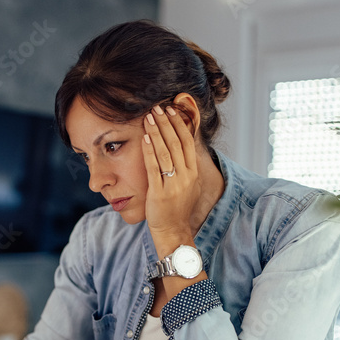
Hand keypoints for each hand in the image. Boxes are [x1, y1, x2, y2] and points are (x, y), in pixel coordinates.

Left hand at [141, 104, 199, 243]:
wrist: (173, 230)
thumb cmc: (177, 207)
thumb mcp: (188, 185)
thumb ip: (186, 166)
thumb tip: (182, 146)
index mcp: (193, 172)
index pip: (187, 142)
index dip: (179, 124)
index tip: (170, 111)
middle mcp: (186, 176)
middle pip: (176, 143)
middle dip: (166, 123)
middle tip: (157, 108)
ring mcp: (173, 184)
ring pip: (165, 152)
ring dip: (156, 132)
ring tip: (149, 117)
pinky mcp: (160, 192)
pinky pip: (154, 167)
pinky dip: (150, 150)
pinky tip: (145, 138)